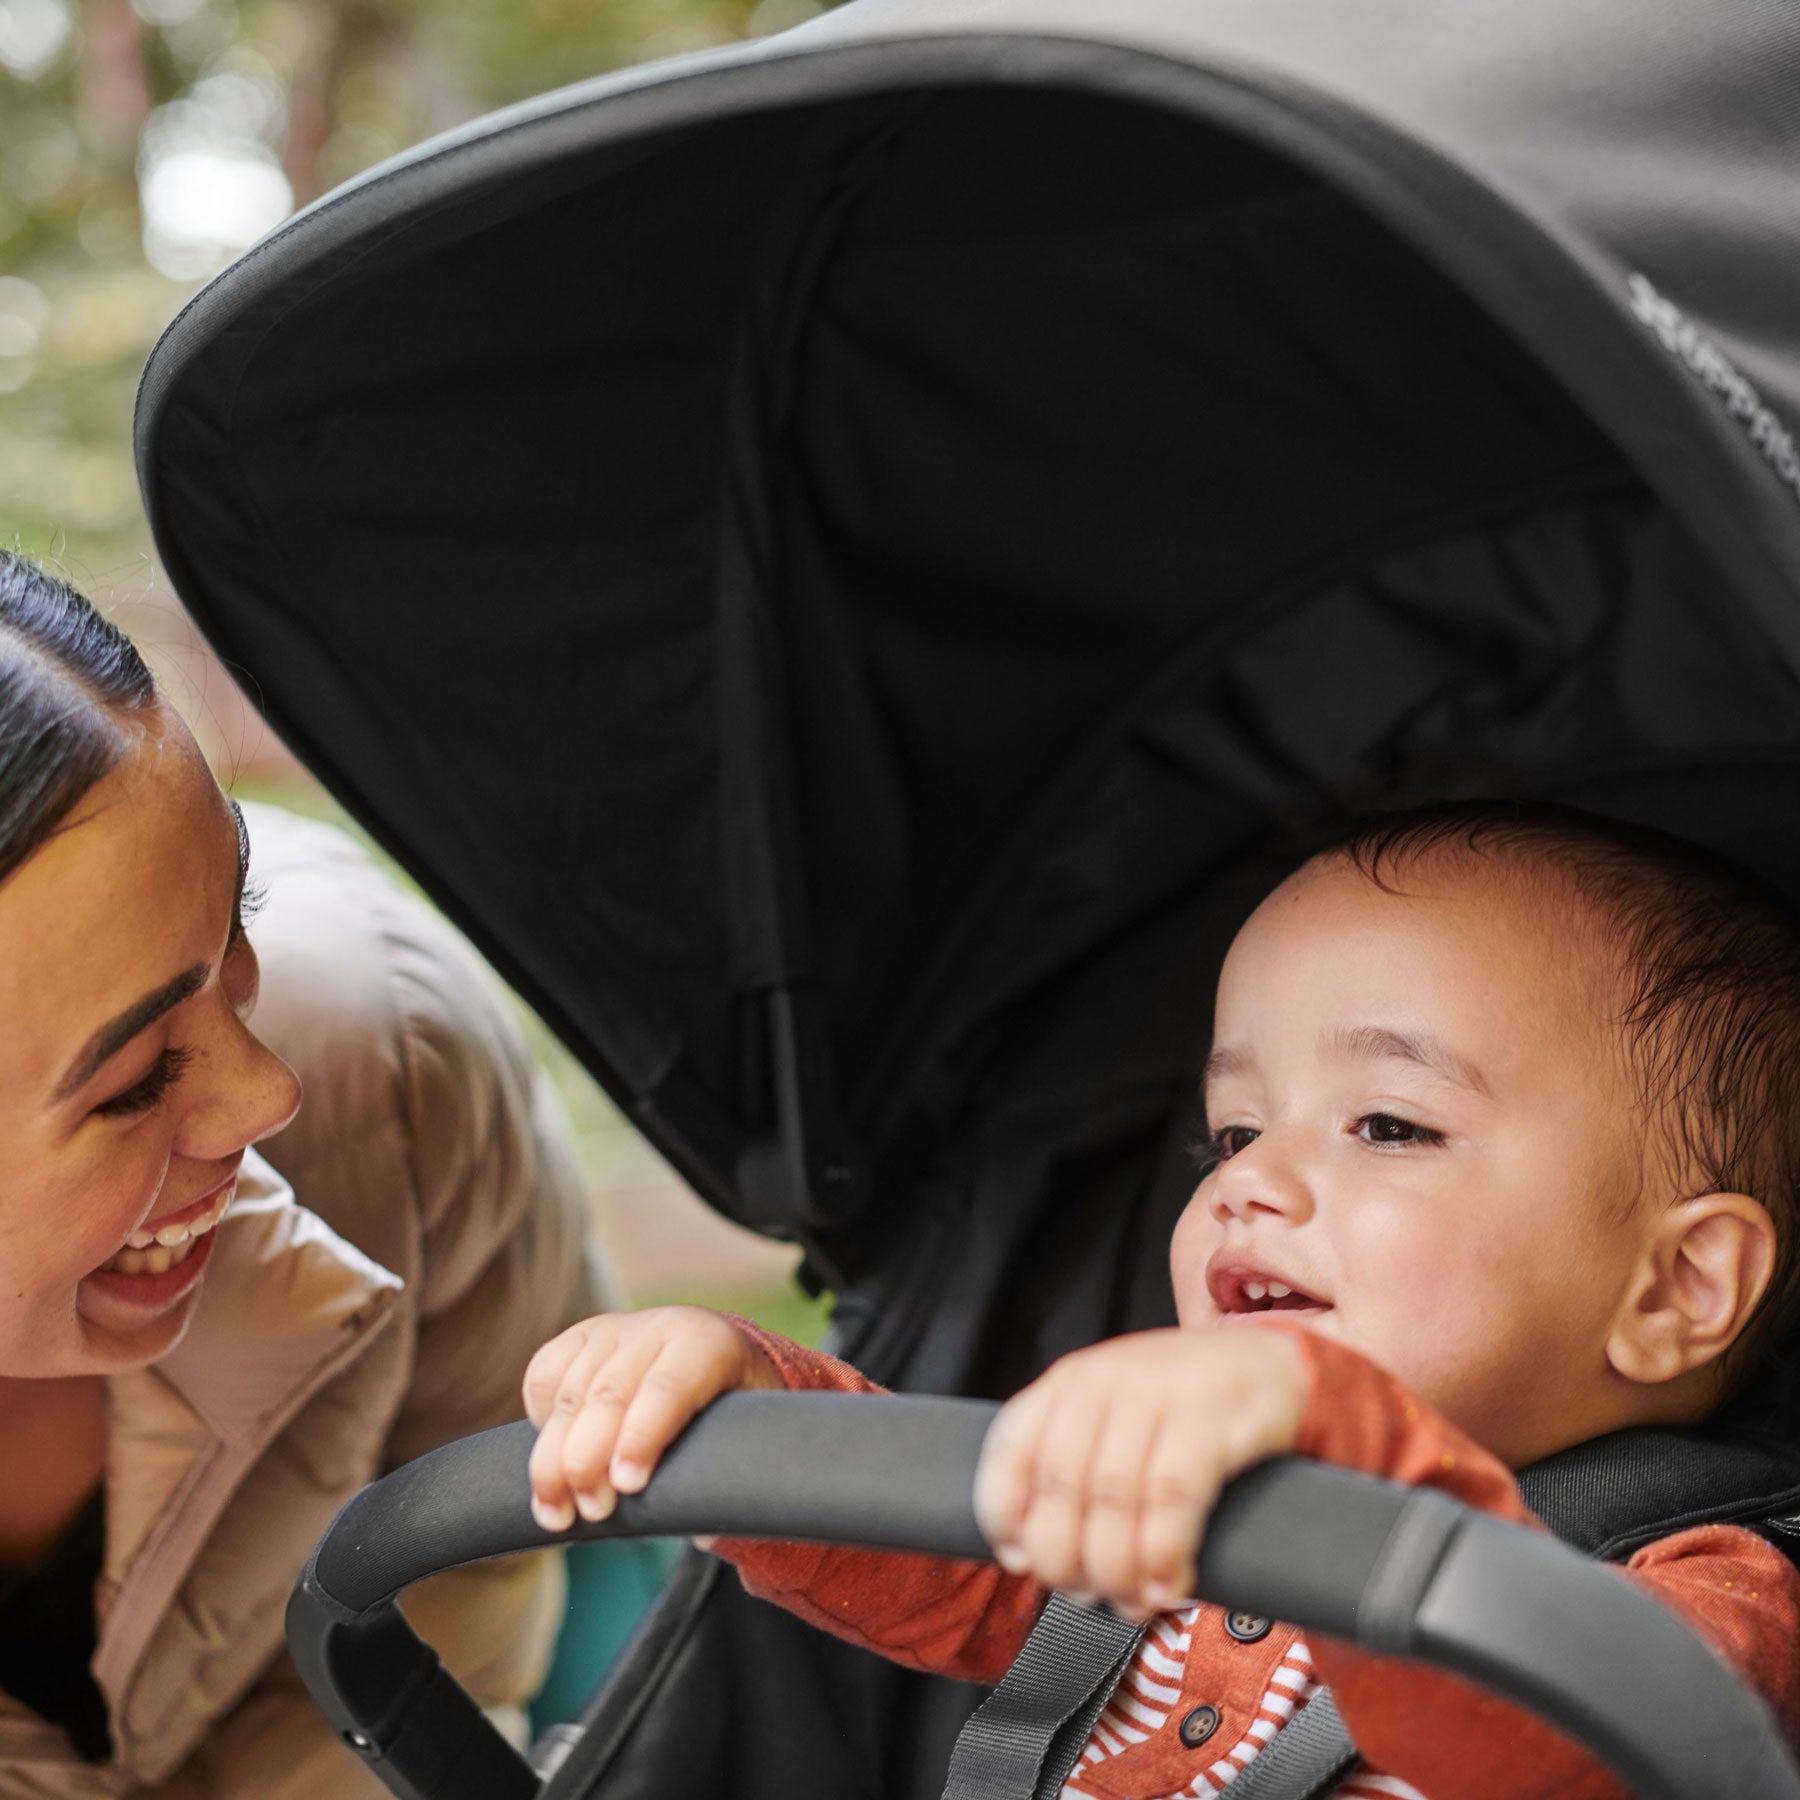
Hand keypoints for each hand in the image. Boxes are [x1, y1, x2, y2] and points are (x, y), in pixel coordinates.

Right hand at [524, 1306, 781, 1531]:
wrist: (711, 1357)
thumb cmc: (730, 1411)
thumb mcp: (746, 1434)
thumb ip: (728, 1479)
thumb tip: (705, 1532)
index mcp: (708, 1344)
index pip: (668, 1387)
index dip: (643, 1437)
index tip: (628, 1487)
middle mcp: (659, 1327)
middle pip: (609, 1393)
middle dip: (590, 1459)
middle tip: (591, 1512)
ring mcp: (614, 1329)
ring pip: (569, 1391)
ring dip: (553, 1459)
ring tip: (556, 1512)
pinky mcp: (579, 1337)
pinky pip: (543, 1375)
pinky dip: (540, 1423)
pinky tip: (551, 1461)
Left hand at [972, 1326, 1305, 1615]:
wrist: (1273, 1365)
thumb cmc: (1185, 1407)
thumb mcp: (1115, 1416)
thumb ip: (1074, 1464)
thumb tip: (1032, 1552)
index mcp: (1068, 1383)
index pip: (1010, 1449)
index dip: (1003, 1515)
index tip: (1019, 1560)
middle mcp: (1104, 1382)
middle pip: (1060, 1484)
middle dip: (1064, 1558)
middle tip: (1085, 1593)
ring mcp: (1157, 1393)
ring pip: (1113, 1496)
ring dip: (1115, 1568)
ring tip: (1130, 1602)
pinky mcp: (1211, 1415)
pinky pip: (1173, 1495)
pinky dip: (1162, 1553)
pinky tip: (1166, 1585)